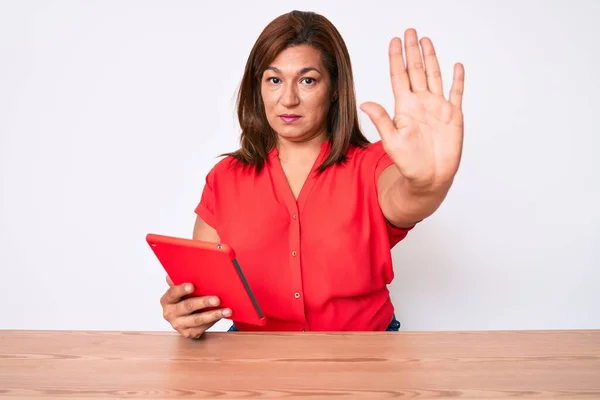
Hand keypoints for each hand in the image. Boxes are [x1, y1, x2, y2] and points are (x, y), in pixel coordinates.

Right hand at [160, 275, 231, 338]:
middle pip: (188, 306)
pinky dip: (213, 321)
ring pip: (197, 320)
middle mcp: (169, 314)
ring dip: (213, 314)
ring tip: (226, 311)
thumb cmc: (184, 298)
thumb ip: (179, 282)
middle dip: (203, 302)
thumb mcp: (181, 290)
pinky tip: (222, 316)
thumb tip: (173, 274)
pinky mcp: (188, 333)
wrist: (185, 316)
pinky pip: (202, 328)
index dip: (182, 289)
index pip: (173, 293)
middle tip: (217, 299)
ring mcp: (178, 325)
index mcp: (167, 300)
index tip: (192, 286)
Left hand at [361, 28, 464, 190]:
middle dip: (412, 51)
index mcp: (405, 107)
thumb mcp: (391, 141)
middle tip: (410, 32)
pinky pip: (456, 93)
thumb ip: (381, 120)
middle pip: (416, 71)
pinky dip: (457, 80)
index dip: (396, 59)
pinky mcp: (453, 116)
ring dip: (431, 59)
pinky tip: (456, 66)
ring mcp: (437, 108)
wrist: (429, 178)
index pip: (399, 77)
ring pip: (434, 77)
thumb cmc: (409, 163)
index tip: (394, 41)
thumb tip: (365, 103)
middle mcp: (420, 104)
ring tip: (426, 41)